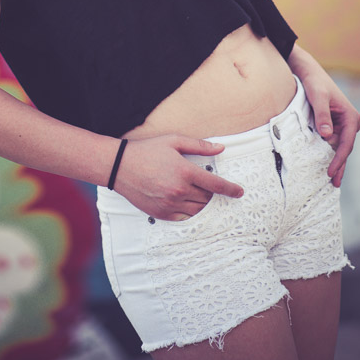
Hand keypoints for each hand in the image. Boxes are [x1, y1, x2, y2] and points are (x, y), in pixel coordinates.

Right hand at [113, 134, 243, 219]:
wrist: (120, 166)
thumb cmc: (147, 150)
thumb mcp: (173, 141)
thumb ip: (199, 145)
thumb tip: (220, 148)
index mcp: (185, 171)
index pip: (215, 184)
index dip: (231, 189)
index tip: (239, 192)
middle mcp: (180, 190)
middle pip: (208, 199)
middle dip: (213, 195)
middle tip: (210, 188)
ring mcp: (170, 204)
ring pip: (198, 211)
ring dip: (203, 205)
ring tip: (199, 196)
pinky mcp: (162, 214)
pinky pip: (184, 218)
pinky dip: (190, 213)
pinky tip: (188, 204)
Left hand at [288, 45, 359, 186]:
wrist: (308, 71)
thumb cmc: (314, 82)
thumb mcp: (317, 97)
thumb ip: (322, 114)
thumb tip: (327, 135)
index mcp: (351, 116)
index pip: (346, 144)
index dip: (339, 159)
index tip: (331, 172)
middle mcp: (350, 122)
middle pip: (345, 149)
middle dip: (340, 165)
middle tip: (333, 183)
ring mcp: (343, 125)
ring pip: (339, 148)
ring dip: (336, 162)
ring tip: (332, 181)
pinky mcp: (334, 125)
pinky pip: (333, 142)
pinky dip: (330, 154)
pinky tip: (327, 165)